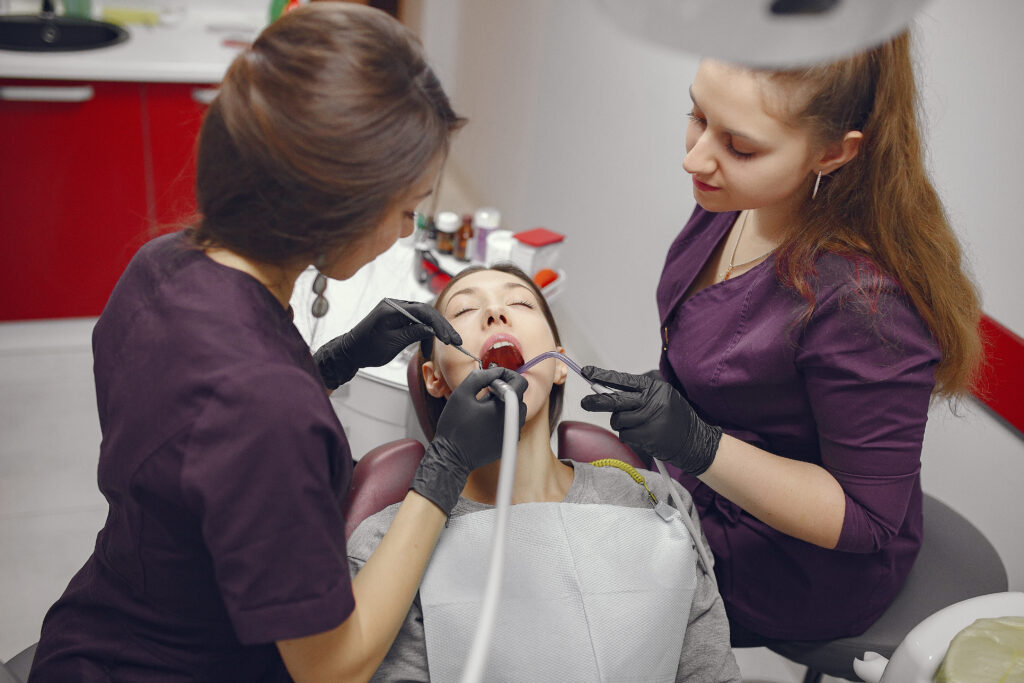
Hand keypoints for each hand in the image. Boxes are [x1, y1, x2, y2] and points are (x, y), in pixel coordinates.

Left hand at [313, 299, 460, 389]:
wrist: (350, 352)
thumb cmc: (366, 349)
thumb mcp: (392, 343)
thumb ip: (413, 333)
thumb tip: (432, 330)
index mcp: (391, 309)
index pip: (422, 311)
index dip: (438, 324)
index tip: (449, 338)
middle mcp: (395, 305)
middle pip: (426, 311)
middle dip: (441, 327)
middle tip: (455, 340)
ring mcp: (396, 310)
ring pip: (423, 316)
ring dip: (434, 330)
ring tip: (443, 344)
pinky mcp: (397, 317)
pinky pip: (416, 321)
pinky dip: (424, 331)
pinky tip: (426, 344)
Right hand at [410, 367, 527, 515]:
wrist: (451, 457)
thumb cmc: (455, 427)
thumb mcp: (462, 393)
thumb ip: (480, 377)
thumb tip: (495, 371)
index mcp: (505, 406)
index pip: (520, 382)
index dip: (506, 375)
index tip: (492, 378)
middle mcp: (514, 420)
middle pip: (519, 396)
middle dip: (504, 390)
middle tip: (484, 393)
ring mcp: (513, 434)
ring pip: (516, 410)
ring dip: (503, 404)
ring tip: (483, 408)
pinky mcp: (508, 443)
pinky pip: (511, 423)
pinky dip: (502, 418)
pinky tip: (485, 422)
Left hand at [579, 366, 721, 475]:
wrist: (695, 441)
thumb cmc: (675, 417)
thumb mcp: (663, 395)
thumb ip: (640, 390)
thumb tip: (609, 387)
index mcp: (654, 387)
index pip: (623, 379)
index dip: (603, 376)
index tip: (587, 373)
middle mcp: (652, 401)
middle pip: (615, 400)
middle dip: (596, 402)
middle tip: (585, 403)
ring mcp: (650, 419)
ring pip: (618, 420)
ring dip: (621, 424)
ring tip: (636, 424)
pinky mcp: (648, 436)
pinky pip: (625, 435)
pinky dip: (629, 436)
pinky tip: (642, 435)